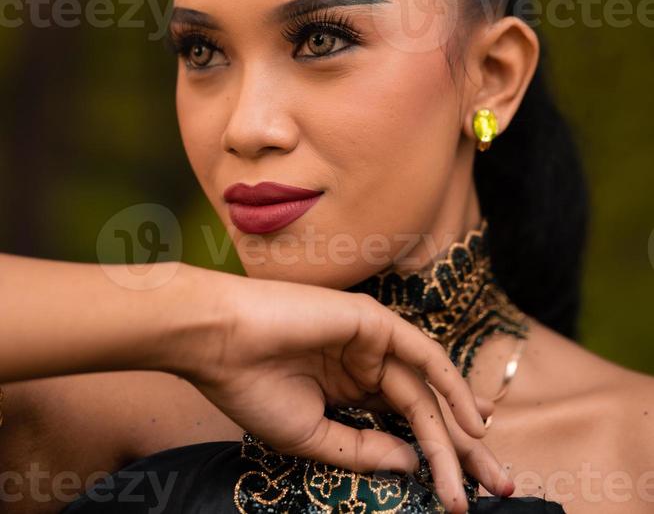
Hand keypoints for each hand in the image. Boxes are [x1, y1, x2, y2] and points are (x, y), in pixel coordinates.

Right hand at [174, 270, 513, 513]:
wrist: (221, 344)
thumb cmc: (254, 389)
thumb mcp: (312, 438)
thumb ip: (364, 449)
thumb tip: (413, 461)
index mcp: (348, 390)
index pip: (403, 427)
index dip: (434, 462)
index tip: (457, 502)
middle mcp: (366, 366)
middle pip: (425, 412)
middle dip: (462, 453)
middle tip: (496, 490)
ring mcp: (372, 343)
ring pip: (427, 392)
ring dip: (458, 433)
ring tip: (484, 474)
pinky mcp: (375, 323)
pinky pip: (423, 355)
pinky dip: (450, 384)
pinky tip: (471, 420)